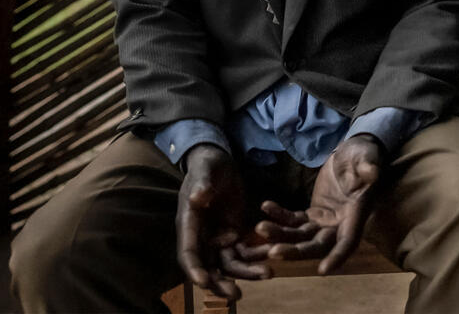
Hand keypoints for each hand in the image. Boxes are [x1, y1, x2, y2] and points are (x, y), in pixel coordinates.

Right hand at [176, 145, 270, 299]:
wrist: (219, 162)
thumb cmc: (207, 165)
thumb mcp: (204, 171)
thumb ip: (201, 184)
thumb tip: (198, 198)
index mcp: (188, 223)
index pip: (188, 252)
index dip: (195, 269)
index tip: (204, 283)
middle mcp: (201, 236)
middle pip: (208, 267)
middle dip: (220, 283)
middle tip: (236, 295)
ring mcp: (218, 237)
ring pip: (229, 263)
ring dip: (246, 273)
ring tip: (267, 273)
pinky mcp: (234, 234)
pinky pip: (245, 252)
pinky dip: (256, 256)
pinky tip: (271, 256)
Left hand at [249, 134, 383, 274]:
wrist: (353, 153)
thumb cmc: (364, 155)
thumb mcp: (367, 157)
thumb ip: (368, 166)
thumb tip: (371, 172)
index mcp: (356, 215)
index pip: (348, 242)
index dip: (337, 257)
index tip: (322, 270)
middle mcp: (340, 225)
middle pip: (318, 246)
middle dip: (296, 251)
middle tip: (273, 252)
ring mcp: (325, 221)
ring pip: (302, 236)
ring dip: (281, 235)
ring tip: (260, 227)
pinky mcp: (313, 213)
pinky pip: (294, 219)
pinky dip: (280, 216)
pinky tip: (265, 206)